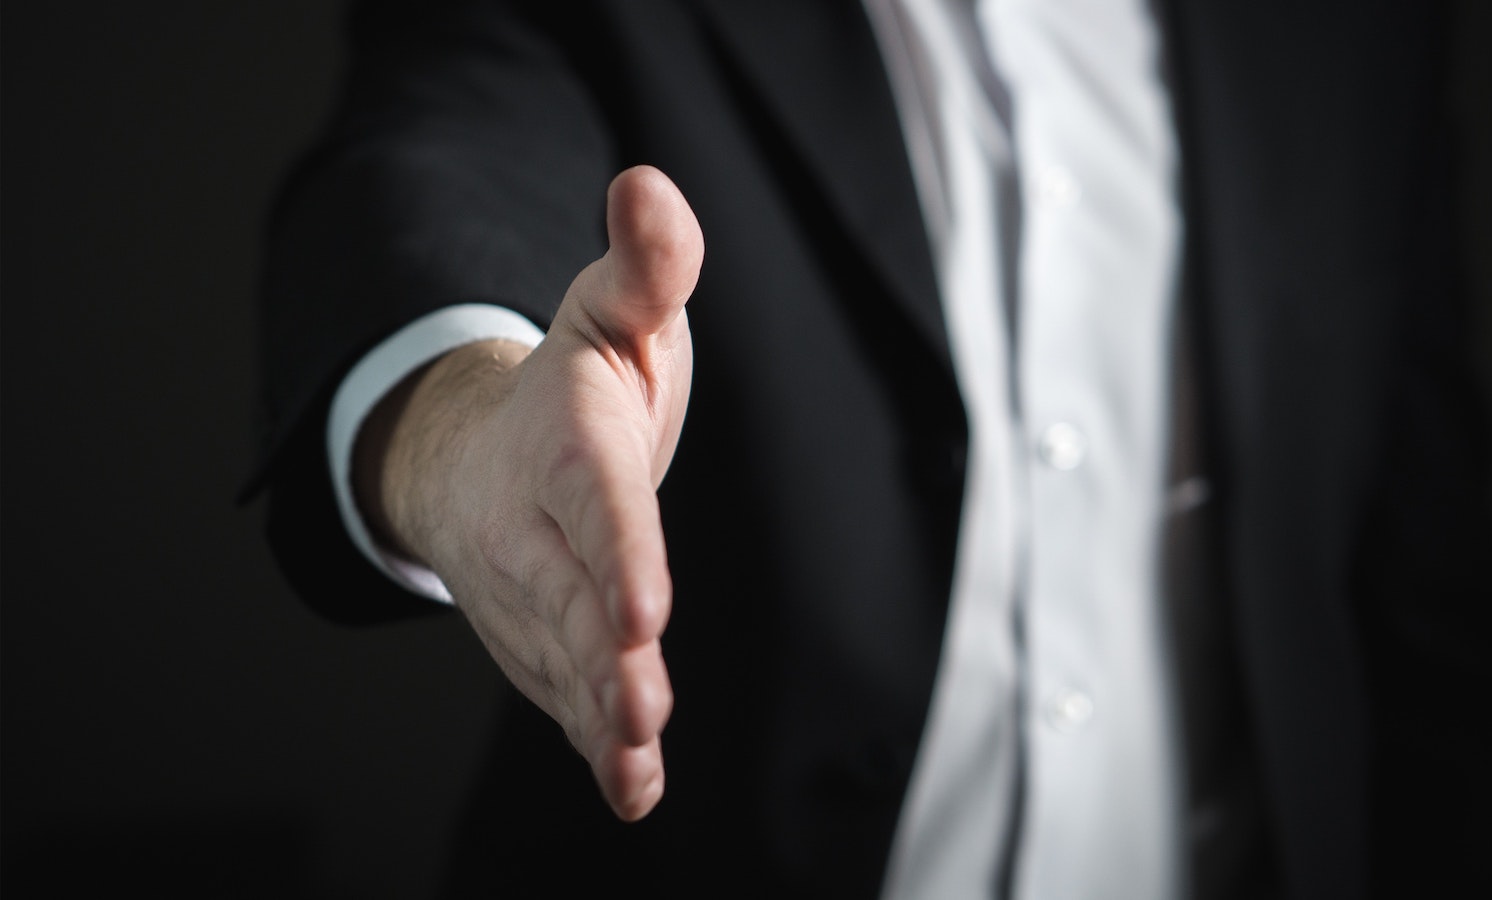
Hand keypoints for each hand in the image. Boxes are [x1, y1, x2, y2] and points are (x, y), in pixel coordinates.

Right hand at [355, 166, 699, 820]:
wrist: (481, 452)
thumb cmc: (574, 382)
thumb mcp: (613, 310)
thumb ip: (646, 264)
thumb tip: (651, 186)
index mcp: (567, 444)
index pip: (596, 502)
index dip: (619, 552)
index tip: (644, 607)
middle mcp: (537, 527)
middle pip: (571, 596)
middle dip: (601, 656)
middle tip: (639, 705)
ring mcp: (533, 592)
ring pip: (564, 660)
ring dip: (598, 715)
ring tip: (632, 760)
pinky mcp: (543, 639)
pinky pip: (564, 695)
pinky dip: (595, 744)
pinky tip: (632, 791)